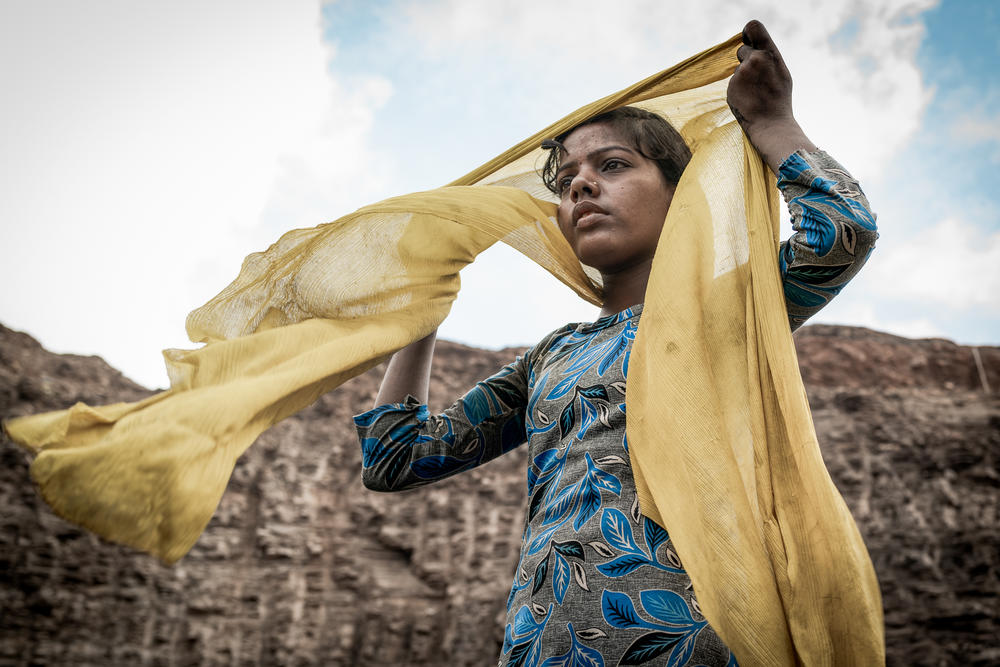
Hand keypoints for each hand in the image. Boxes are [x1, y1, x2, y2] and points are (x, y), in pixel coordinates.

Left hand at [726, 20, 815, 172]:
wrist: (771, 124)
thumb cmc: (778, 100)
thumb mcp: (781, 73)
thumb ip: (767, 58)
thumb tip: (755, 47)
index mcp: (771, 54)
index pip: (754, 27)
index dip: (748, 31)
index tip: (746, 37)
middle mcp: (756, 59)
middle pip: (742, 49)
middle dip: (745, 60)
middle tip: (756, 78)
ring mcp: (743, 72)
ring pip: (738, 69)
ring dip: (742, 78)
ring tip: (755, 92)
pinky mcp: (732, 85)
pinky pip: (732, 82)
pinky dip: (737, 90)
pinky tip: (747, 99)